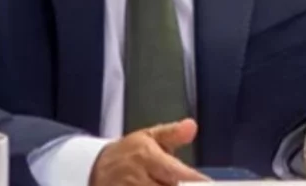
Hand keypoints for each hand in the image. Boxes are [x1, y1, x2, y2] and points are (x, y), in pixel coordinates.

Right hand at [89, 119, 209, 185]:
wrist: (95, 168)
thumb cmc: (129, 154)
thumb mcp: (148, 137)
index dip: (195, 181)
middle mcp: (137, 178)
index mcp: (146, 157)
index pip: (176, 172)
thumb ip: (172, 133)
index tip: (209, 183)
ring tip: (170, 184)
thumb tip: (192, 126)